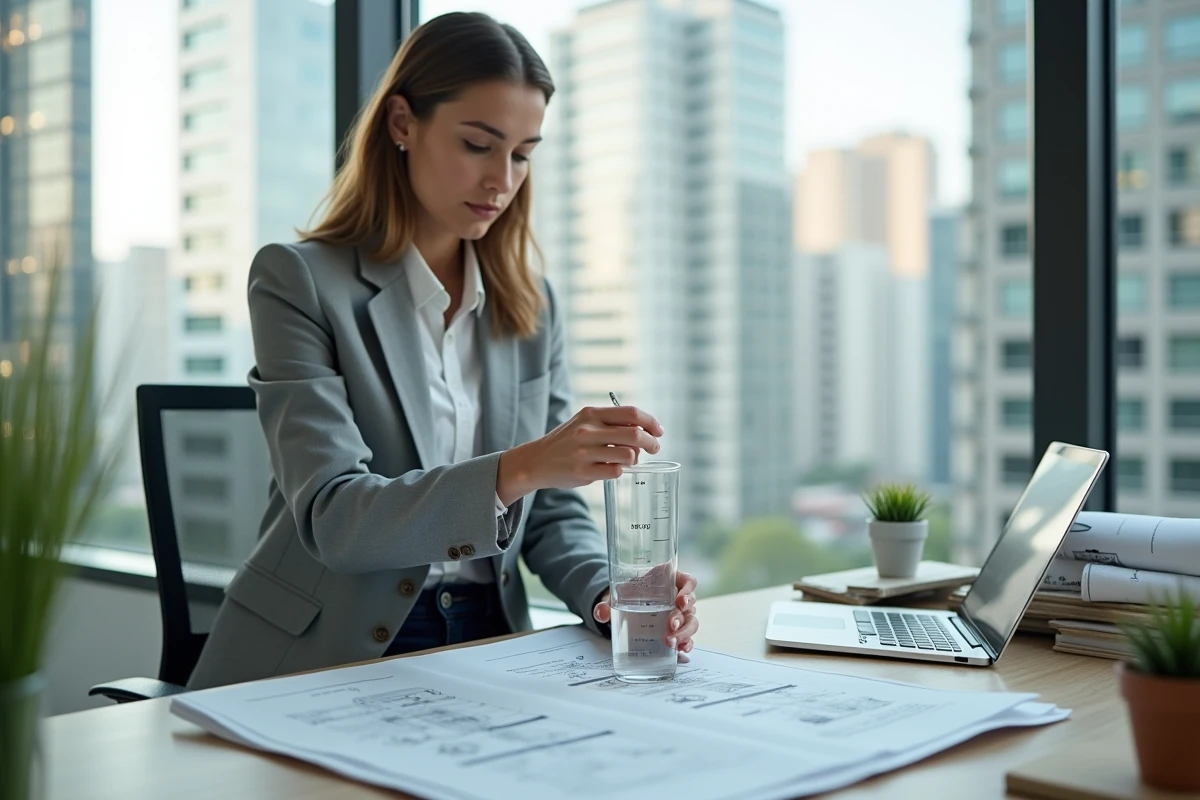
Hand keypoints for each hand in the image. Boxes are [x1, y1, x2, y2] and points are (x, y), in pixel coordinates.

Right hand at [496, 405, 662, 505]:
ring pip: (628, 455)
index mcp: (591, 413)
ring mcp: (584, 452)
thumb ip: (611, 424)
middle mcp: (588, 430)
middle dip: (651, 443)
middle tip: (654, 448)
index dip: (651, 422)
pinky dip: (619, 471)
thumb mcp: (585, 423)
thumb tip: (644, 430)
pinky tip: (611, 469)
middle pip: (635, 434)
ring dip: (634, 459)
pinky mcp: (583, 472)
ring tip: (627, 461)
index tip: (659, 431)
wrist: (536, 461)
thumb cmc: (567, 442)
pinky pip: (616, 472)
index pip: (632, 413)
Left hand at [592, 571, 698, 663]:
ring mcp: (680, 614)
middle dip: (681, 617)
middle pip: (690, 605)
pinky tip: (680, 651)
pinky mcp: (678, 629)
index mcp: (669, 580)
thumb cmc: (627, 594)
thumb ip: (607, 603)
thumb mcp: (617, 595)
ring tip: (671, 642)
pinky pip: (688, 636)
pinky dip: (686, 644)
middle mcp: (678, 596)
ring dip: (684, 633)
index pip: (688, 582)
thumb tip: (601, 613)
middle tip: (670, 626)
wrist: (624, 606)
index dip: (688, 591)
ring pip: (691, 622)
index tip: (679, 601)